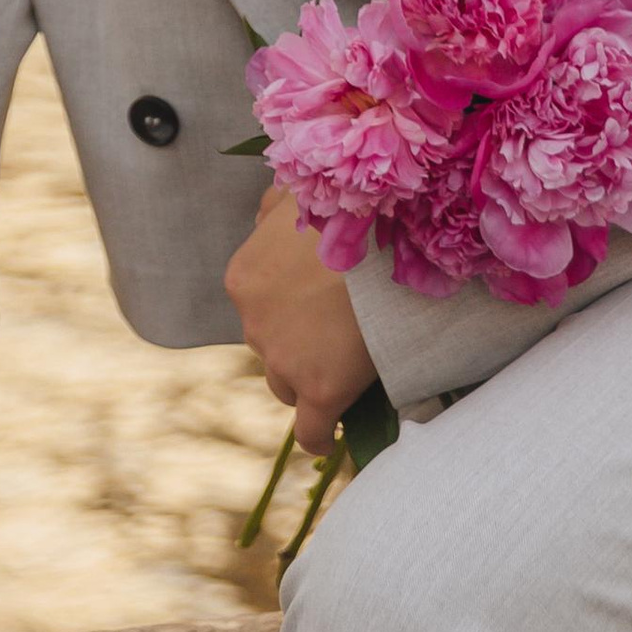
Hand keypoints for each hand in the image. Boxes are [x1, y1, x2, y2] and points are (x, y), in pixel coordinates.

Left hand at [225, 184, 379, 451]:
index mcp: (244, 279)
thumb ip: (274, 208)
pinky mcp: (321, 389)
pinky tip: (332, 436)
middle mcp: (253, 323)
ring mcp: (285, 360)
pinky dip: (321, 435)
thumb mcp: (298, 194)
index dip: (287, 310)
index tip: (314, 308)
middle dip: (296, 342)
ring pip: (286, 385)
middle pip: (270, 347)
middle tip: (337, 331)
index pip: (258, 309)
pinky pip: (312, 431)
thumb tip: (267, 217)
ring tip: (345, 369)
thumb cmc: (350, 206)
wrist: (388, 233)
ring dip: (308, 378)